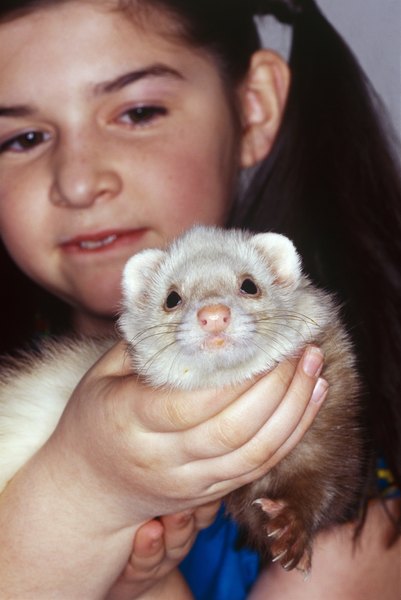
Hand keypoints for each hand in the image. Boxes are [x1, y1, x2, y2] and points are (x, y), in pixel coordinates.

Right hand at [0, 344, 324, 597]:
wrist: (90, 487)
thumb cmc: (96, 418)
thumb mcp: (104, 373)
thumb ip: (148, 344)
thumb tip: (197, 309)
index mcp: (128, 420)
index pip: (189, 403)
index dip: (235, 376)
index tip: (265, 341)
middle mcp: (161, 458)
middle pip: (232, 429)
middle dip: (277, 387)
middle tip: (301, 348)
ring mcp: (188, 482)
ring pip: (254, 453)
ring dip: (294, 409)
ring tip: (314, 368)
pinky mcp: (208, 494)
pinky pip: (258, 467)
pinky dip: (291, 434)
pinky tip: (310, 400)